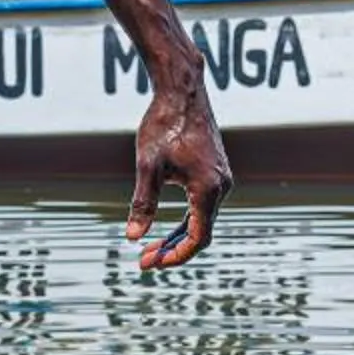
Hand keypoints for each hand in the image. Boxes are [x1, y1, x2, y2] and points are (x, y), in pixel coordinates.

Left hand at [126, 77, 230, 269]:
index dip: (176, 256)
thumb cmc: (164, 125)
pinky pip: (203, 205)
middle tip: (145, 261)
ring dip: (179, 237)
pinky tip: (166, 228)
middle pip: (201, 232)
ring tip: (150, 248)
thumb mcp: (148, 167)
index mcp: (208, 188)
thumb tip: (132, 237)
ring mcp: (222, 179)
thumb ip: (143, 204)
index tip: (150, 263)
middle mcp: (222, 186)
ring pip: (202, 220)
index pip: (198, 238)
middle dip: (173, 249)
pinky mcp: (216, 172)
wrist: (182, 92)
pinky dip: (186, 220)